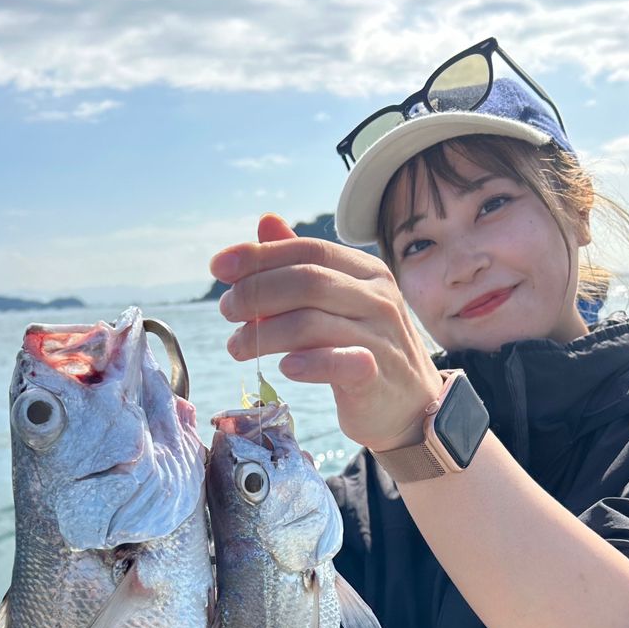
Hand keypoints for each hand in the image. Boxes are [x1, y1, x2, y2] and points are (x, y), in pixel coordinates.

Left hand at [209, 213, 443, 451]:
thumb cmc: (365, 349)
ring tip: (236, 347)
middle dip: (255, 293)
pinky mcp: (375, 376)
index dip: (259, 255)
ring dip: (264, 334)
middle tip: (226, 311)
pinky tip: (284, 368)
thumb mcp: (339, 301)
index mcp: (366, 272)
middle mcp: (376, 297)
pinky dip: (306, 363)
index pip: (307, 250)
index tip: (218, 269)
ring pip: (311, 322)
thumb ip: (304, 265)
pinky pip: (337, 362)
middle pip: (306, 281)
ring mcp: (379, 336)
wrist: (410, 405)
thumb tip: (265, 222)